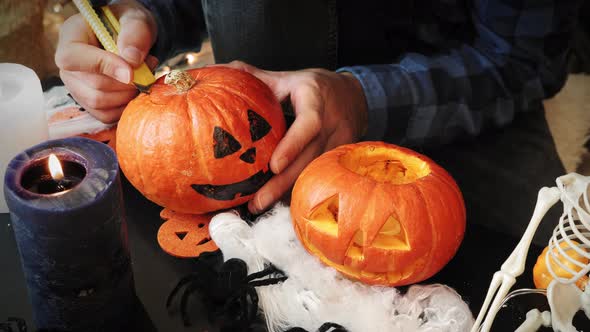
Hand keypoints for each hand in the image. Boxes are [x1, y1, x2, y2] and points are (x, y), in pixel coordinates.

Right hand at [55, 0, 157, 122]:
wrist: (130, 37)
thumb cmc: (128, 24)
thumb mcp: (135, 19)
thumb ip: (135, 34)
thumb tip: (131, 61)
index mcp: (71, 36)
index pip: (72, 58)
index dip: (103, 67)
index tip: (131, 71)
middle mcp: (68, 66)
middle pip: (93, 87)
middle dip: (127, 83)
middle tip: (148, 68)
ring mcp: (76, 87)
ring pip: (99, 103)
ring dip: (128, 95)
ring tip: (143, 76)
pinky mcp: (89, 103)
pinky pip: (106, 115)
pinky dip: (125, 107)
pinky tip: (135, 91)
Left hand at [221, 61, 367, 213]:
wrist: (355, 95)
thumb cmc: (316, 87)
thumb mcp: (289, 78)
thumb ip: (257, 77)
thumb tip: (224, 70)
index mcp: (317, 100)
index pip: (309, 124)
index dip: (293, 145)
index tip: (274, 166)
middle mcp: (332, 125)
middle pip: (310, 159)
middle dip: (282, 184)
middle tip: (256, 202)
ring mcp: (341, 144)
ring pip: (315, 173)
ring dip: (288, 193)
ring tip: (259, 206)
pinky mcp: (341, 160)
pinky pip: (318, 177)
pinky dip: (298, 190)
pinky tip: (277, 203)